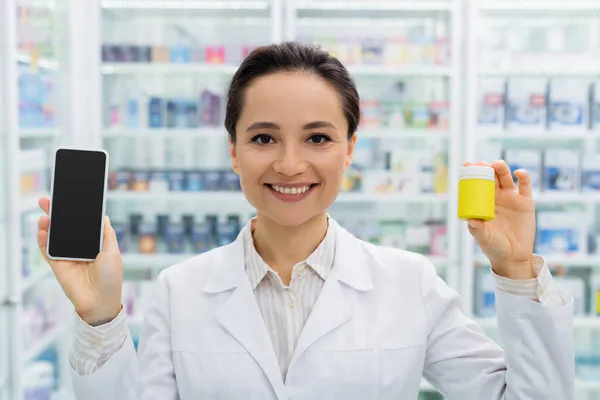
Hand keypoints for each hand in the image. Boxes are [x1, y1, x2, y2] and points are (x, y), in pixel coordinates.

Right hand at [37, 197, 122, 324]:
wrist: (100, 301)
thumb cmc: (110, 278)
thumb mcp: (113, 252)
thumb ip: (106, 234)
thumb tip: (104, 217)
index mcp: (94, 245)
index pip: (82, 225)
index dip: (75, 214)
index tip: (68, 200)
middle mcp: (79, 249)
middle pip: (65, 228)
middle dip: (56, 215)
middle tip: (47, 201)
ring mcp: (68, 256)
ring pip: (54, 237)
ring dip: (48, 225)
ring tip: (45, 215)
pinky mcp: (58, 266)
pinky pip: (47, 251)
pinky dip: (43, 241)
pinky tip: (43, 230)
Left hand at [465, 160, 535, 279]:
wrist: (513, 257)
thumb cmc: (494, 246)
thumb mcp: (484, 238)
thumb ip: (478, 229)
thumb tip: (470, 220)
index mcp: (482, 203)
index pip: (475, 184)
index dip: (471, 173)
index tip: (467, 164)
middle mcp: (496, 198)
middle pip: (491, 178)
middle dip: (486, 168)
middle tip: (483, 164)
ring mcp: (511, 198)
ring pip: (505, 178)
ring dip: (502, 169)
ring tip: (498, 165)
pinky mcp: (526, 202)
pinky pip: (525, 186)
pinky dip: (523, 177)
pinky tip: (519, 173)